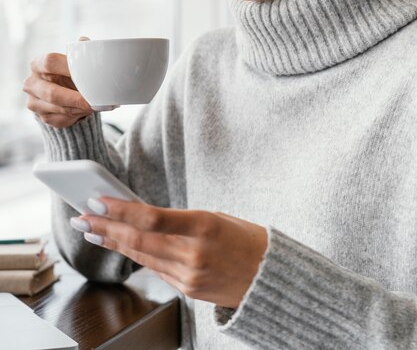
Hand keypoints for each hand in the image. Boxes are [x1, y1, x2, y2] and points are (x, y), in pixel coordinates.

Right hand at [23, 51, 93, 127]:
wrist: (65, 94)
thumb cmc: (71, 73)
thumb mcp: (75, 61)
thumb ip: (80, 51)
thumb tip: (84, 42)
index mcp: (38, 64)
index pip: (49, 62)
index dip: (68, 67)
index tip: (85, 73)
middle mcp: (31, 83)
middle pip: (52, 93)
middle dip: (75, 99)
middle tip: (93, 101)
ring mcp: (34, 102)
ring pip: (59, 109)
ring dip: (80, 109)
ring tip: (95, 105)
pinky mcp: (43, 117)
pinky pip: (63, 119)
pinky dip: (78, 116)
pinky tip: (87, 110)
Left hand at [72, 199, 267, 307]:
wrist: (270, 276)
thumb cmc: (246, 238)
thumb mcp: (215, 217)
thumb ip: (179, 219)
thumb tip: (142, 216)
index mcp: (204, 226)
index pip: (151, 218)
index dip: (121, 210)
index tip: (99, 201)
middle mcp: (193, 254)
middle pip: (139, 239)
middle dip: (106, 227)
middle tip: (83, 216)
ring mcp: (189, 276)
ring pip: (141, 256)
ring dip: (114, 242)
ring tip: (92, 230)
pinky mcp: (187, 290)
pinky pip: (155, 269)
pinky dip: (136, 255)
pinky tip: (120, 245)